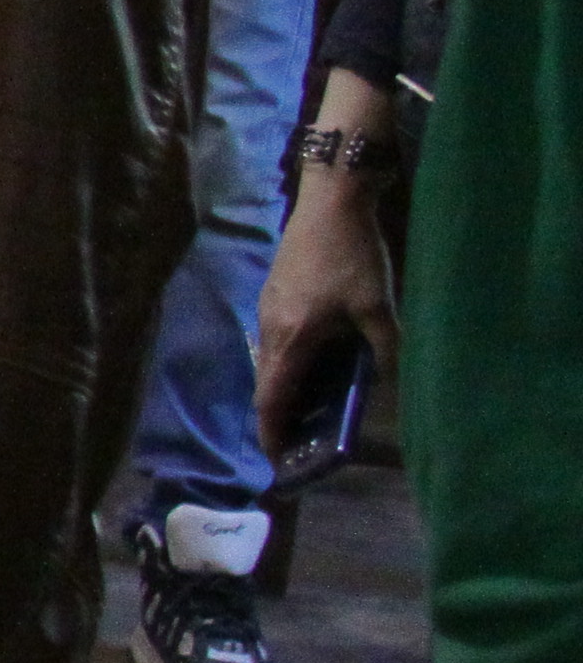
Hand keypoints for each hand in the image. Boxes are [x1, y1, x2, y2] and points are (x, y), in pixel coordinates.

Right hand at [258, 75, 399, 450]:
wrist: (330, 202)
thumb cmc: (352, 256)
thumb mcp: (378, 308)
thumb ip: (386, 351)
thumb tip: (396, 388)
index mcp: (291, 339)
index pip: (272, 400)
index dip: (273, 433)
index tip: (279, 460)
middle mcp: (270, 329)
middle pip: (267, 385)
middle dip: (280, 418)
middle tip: (301, 442)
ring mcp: (267, 309)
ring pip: (271, 363)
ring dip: (285, 390)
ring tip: (311, 409)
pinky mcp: (274, 294)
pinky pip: (275, 342)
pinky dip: (289, 364)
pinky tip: (316, 362)